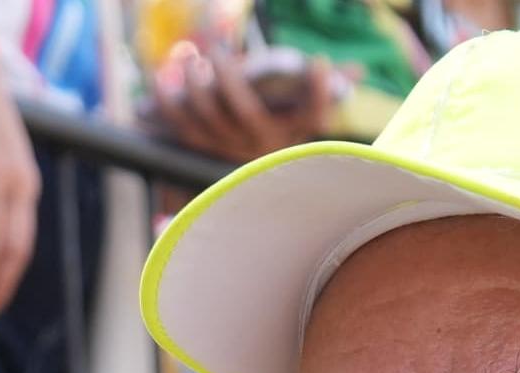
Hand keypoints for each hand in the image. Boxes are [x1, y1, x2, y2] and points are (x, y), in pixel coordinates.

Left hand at [145, 38, 341, 163]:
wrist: (238, 174)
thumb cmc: (274, 131)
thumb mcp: (299, 114)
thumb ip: (323, 89)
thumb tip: (358, 69)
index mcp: (288, 132)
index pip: (313, 116)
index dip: (320, 92)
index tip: (318, 60)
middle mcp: (258, 144)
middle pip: (244, 112)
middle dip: (229, 78)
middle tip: (217, 52)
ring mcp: (225, 147)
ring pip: (208, 117)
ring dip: (194, 86)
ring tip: (189, 58)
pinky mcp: (195, 146)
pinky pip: (178, 123)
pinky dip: (166, 99)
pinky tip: (161, 75)